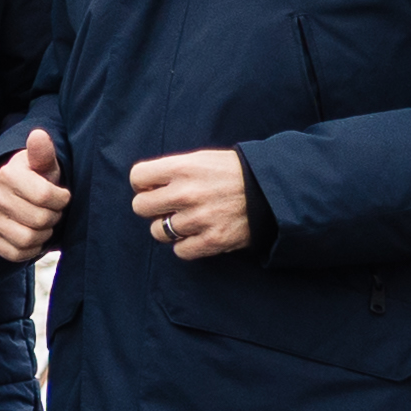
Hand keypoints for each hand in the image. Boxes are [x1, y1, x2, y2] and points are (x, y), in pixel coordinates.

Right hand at [0, 129, 70, 262]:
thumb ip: (43, 153)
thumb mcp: (43, 165)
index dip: (61, 200)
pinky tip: (33, 236)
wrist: (12, 194)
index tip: (61, 196)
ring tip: (44, 224)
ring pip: (28, 239)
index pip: (44, 196)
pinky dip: (31, 249)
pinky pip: (15, 253)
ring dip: (43, 234)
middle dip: (53, 217)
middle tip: (52, 211)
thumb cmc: (36, 178)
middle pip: (39, 220)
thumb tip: (38, 135)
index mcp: (7, 175)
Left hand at [130, 148, 256, 260]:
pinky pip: (180, 251)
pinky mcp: (212, 240)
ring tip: (188, 220)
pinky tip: (198, 234)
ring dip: (169, 228)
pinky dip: (186, 245)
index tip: (156, 187)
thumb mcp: (201, 159)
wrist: (273, 189)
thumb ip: (172, 171)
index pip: (137, 177)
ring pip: (158, 231)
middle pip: (141, 207)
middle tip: (169, 206)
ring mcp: (199, 218)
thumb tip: (145, 188)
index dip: (144, 184)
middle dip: (152, 207)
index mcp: (183, 168)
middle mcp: (187, 193)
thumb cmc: (233, 172)